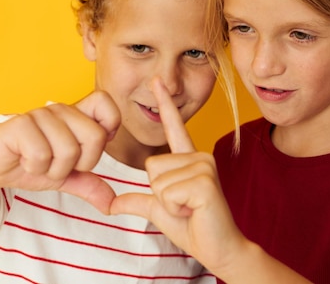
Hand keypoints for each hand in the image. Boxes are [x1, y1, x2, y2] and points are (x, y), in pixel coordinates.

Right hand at [0, 90, 119, 212]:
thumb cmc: (29, 164)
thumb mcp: (65, 177)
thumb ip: (90, 185)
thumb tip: (113, 204)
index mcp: (76, 115)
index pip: (105, 102)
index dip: (108, 125)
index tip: (88, 148)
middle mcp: (61, 110)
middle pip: (96, 136)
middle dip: (79, 163)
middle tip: (57, 164)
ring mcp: (41, 114)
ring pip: (69, 150)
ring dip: (53, 169)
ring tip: (38, 163)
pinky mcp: (21, 123)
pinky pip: (42, 154)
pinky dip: (34, 168)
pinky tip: (23, 161)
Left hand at [110, 78, 245, 273]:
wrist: (218, 248)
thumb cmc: (193, 226)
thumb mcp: (158, 209)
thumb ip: (137, 200)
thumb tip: (111, 203)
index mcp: (188, 159)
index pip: (173, 127)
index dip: (164, 104)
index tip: (156, 81)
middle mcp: (199, 156)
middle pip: (152, 165)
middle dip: (160, 192)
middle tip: (183, 204)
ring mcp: (204, 166)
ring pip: (158, 181)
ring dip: (168, 202)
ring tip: (189, 208)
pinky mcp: (205, 181)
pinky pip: (167, 192)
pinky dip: (174, 208)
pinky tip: (193, 211)